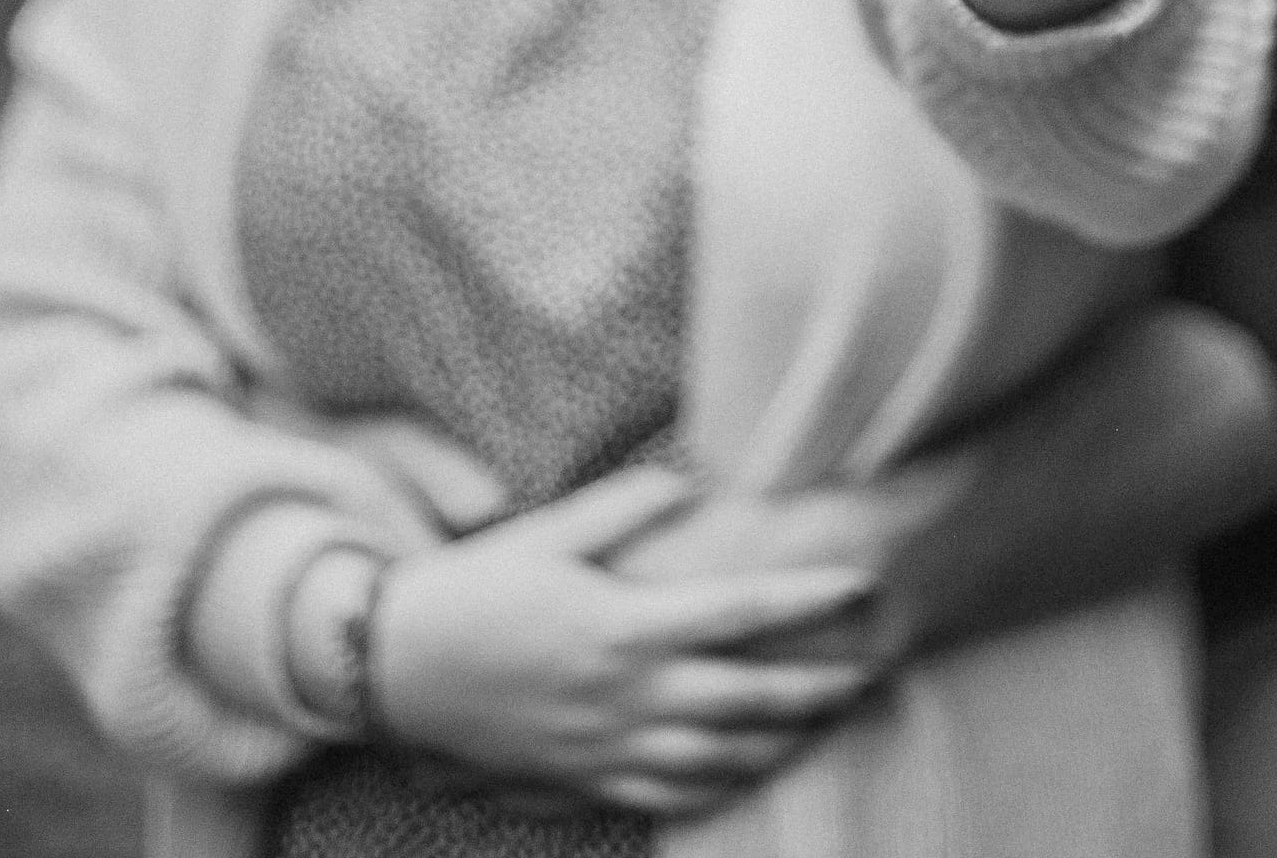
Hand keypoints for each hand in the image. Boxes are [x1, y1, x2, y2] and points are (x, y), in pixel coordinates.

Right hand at [372, 468, 879, 815]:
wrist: (402, 670)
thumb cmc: (478, 589)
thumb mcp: (548, 532)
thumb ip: (623, 507)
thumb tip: (688, 481)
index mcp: (624, 625)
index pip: (740, 613)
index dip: (808, 601)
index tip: (861, 585)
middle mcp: (627, 694)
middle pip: (749, 697)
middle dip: (820, 685)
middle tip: (874, 668)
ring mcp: (609, 746)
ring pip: (722, 757)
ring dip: (786, 741)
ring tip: (831, 718)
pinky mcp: (588, 778)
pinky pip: (673, 795)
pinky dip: (726, 786)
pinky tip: (755, 769)